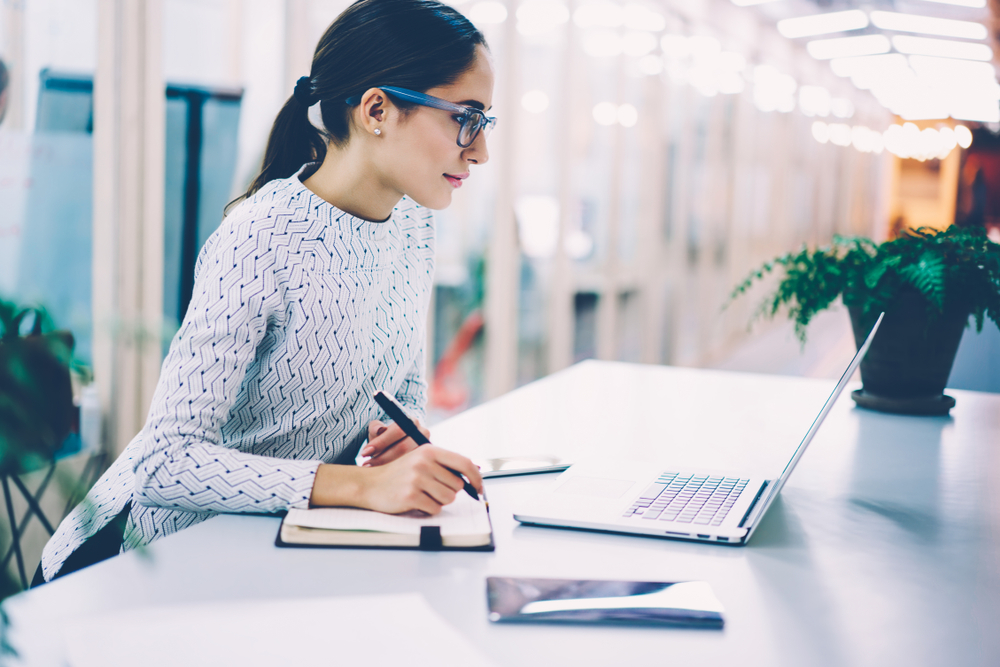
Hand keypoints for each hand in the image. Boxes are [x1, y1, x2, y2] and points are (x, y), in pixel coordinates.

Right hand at [309, 446, 483, 514]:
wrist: (369, 484)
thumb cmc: (399, 474)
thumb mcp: (421, 461)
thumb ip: (444, 465)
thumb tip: (473, 477)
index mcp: (430, 451)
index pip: (465, 463)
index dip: (476, 478)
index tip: (478, 489)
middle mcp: (424, 462)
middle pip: (457, 486)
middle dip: (449, 492)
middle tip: (432, 490)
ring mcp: (417, 479)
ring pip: (448, 499)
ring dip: (438, 501)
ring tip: (423, 495)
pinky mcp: (410, 496)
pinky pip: (434, 509)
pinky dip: (428, 509)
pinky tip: (415, 502)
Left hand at [359, 419, 429, 466]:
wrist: (399, 444)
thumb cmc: (386, 437)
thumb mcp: (378, 430)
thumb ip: (375, 427)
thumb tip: (378, 430)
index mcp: (411, 421)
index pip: (397, 430)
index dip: (381, 442)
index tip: (364, 452)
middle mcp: (423, 433)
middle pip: (403, 447)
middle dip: (382, 457)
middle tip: (366, 465)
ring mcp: (426, 449)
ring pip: (407, 460)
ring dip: (387, 466)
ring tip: (372, 471)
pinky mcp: (426, 462)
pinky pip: (410, 469)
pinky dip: (395, 473)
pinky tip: (383, 477)